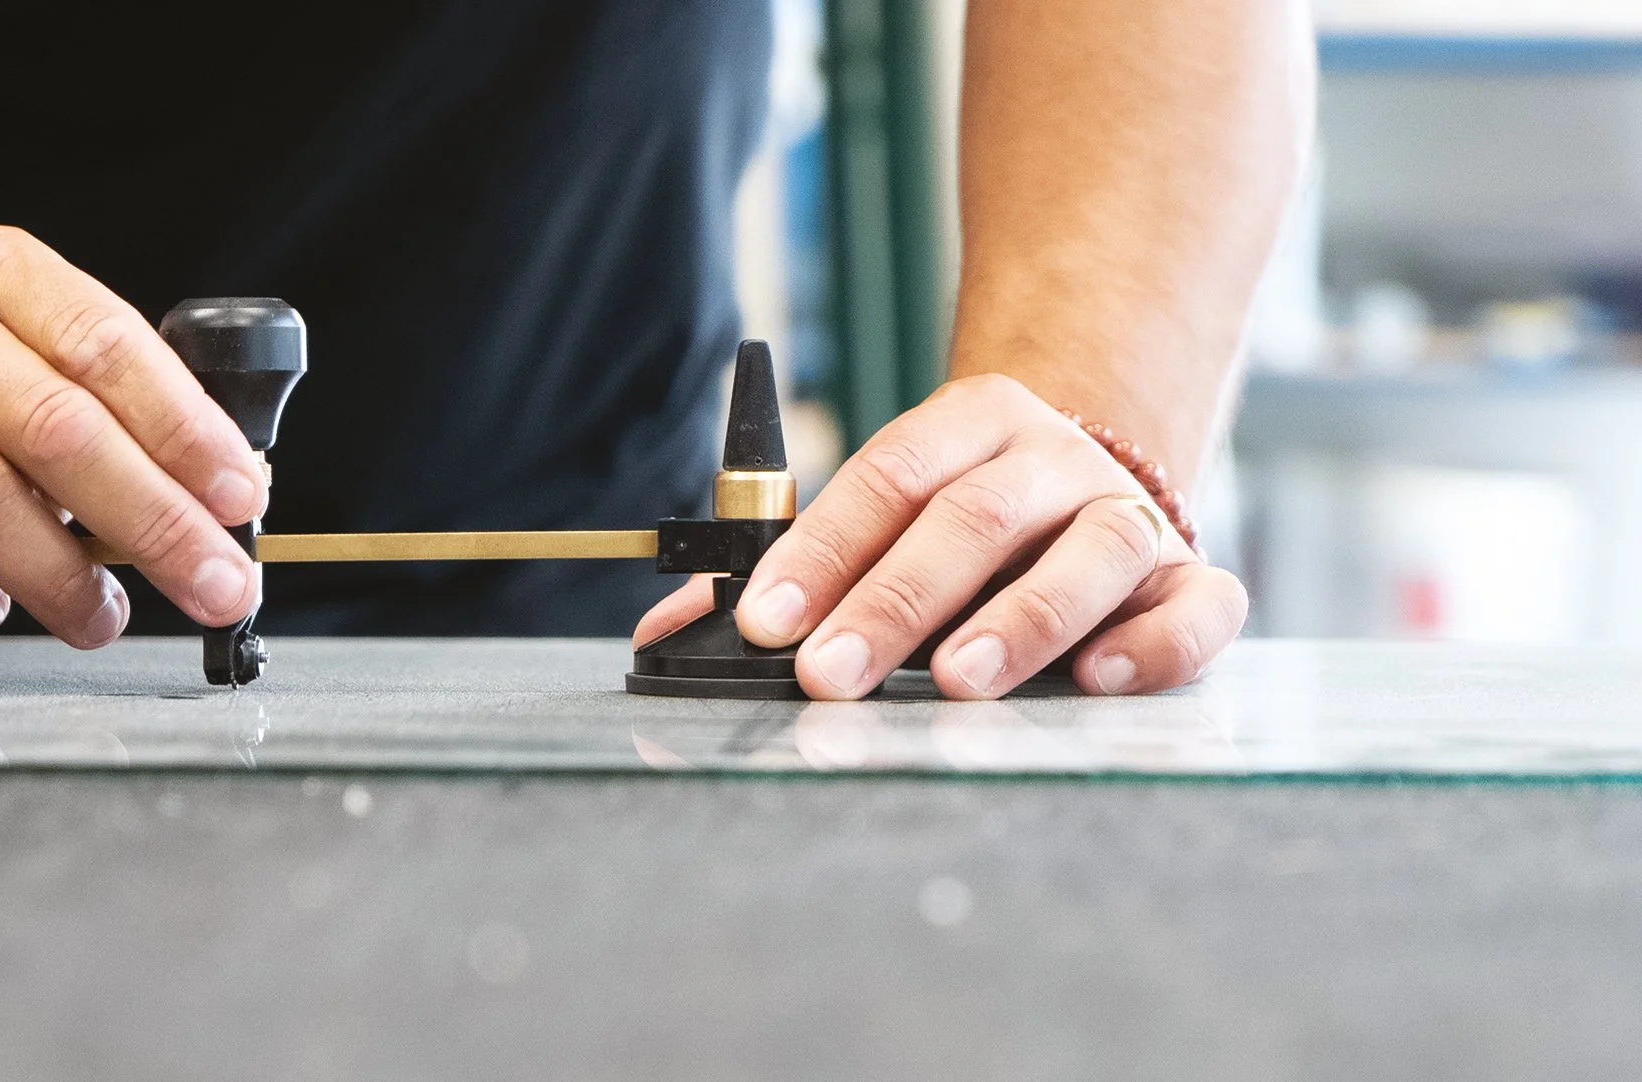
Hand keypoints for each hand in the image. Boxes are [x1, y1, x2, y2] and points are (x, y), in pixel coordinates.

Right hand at [0, 225, 267, 645]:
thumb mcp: (17, 341)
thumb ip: (106, 402)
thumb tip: (216, 493)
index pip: (108, 346)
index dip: (186, 429)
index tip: (240, 495)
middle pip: (57, 429)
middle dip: (154, 522)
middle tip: (211, 585)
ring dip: (60, 577)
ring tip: (103, 618)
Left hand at [634, 374, 1246, 698]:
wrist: (1091, 474)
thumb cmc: (966, 514)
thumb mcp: (883, 516)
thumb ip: (788, 573)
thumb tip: (672, 633)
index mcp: (970, 423)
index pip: (889, 474)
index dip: (823, 547)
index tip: (766, 618)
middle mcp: (1053, 460)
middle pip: (974, 517)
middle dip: (893, 600)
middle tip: (830, 673)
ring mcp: (1130, 515)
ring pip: (1090, 551)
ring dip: (1019, 618)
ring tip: (956, 678)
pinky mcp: (1190, 579)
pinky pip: (1197, 606)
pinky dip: (1157, 643)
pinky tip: (1100, 678)